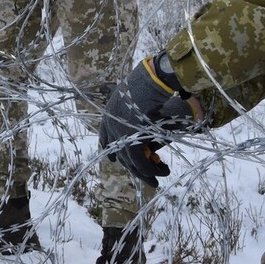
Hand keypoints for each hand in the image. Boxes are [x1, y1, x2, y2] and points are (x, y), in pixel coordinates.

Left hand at [99, 54, 203, 185]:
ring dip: (145, 172)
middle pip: (118, 152)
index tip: (112, 160)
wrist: (149, 84)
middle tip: (145, 176)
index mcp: (110, 113)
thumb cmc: (148, 86)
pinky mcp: (130, 142)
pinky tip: (159, 173)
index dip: (109, 148)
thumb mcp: (138, 100)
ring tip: (157, 179)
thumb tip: (143, 129)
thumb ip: (136, 116)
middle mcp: (111, 125)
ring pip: (130, 161)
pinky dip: (149, 169)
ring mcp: (119, 134)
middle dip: (133, 167)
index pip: (105, 135)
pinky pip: (139, 161)